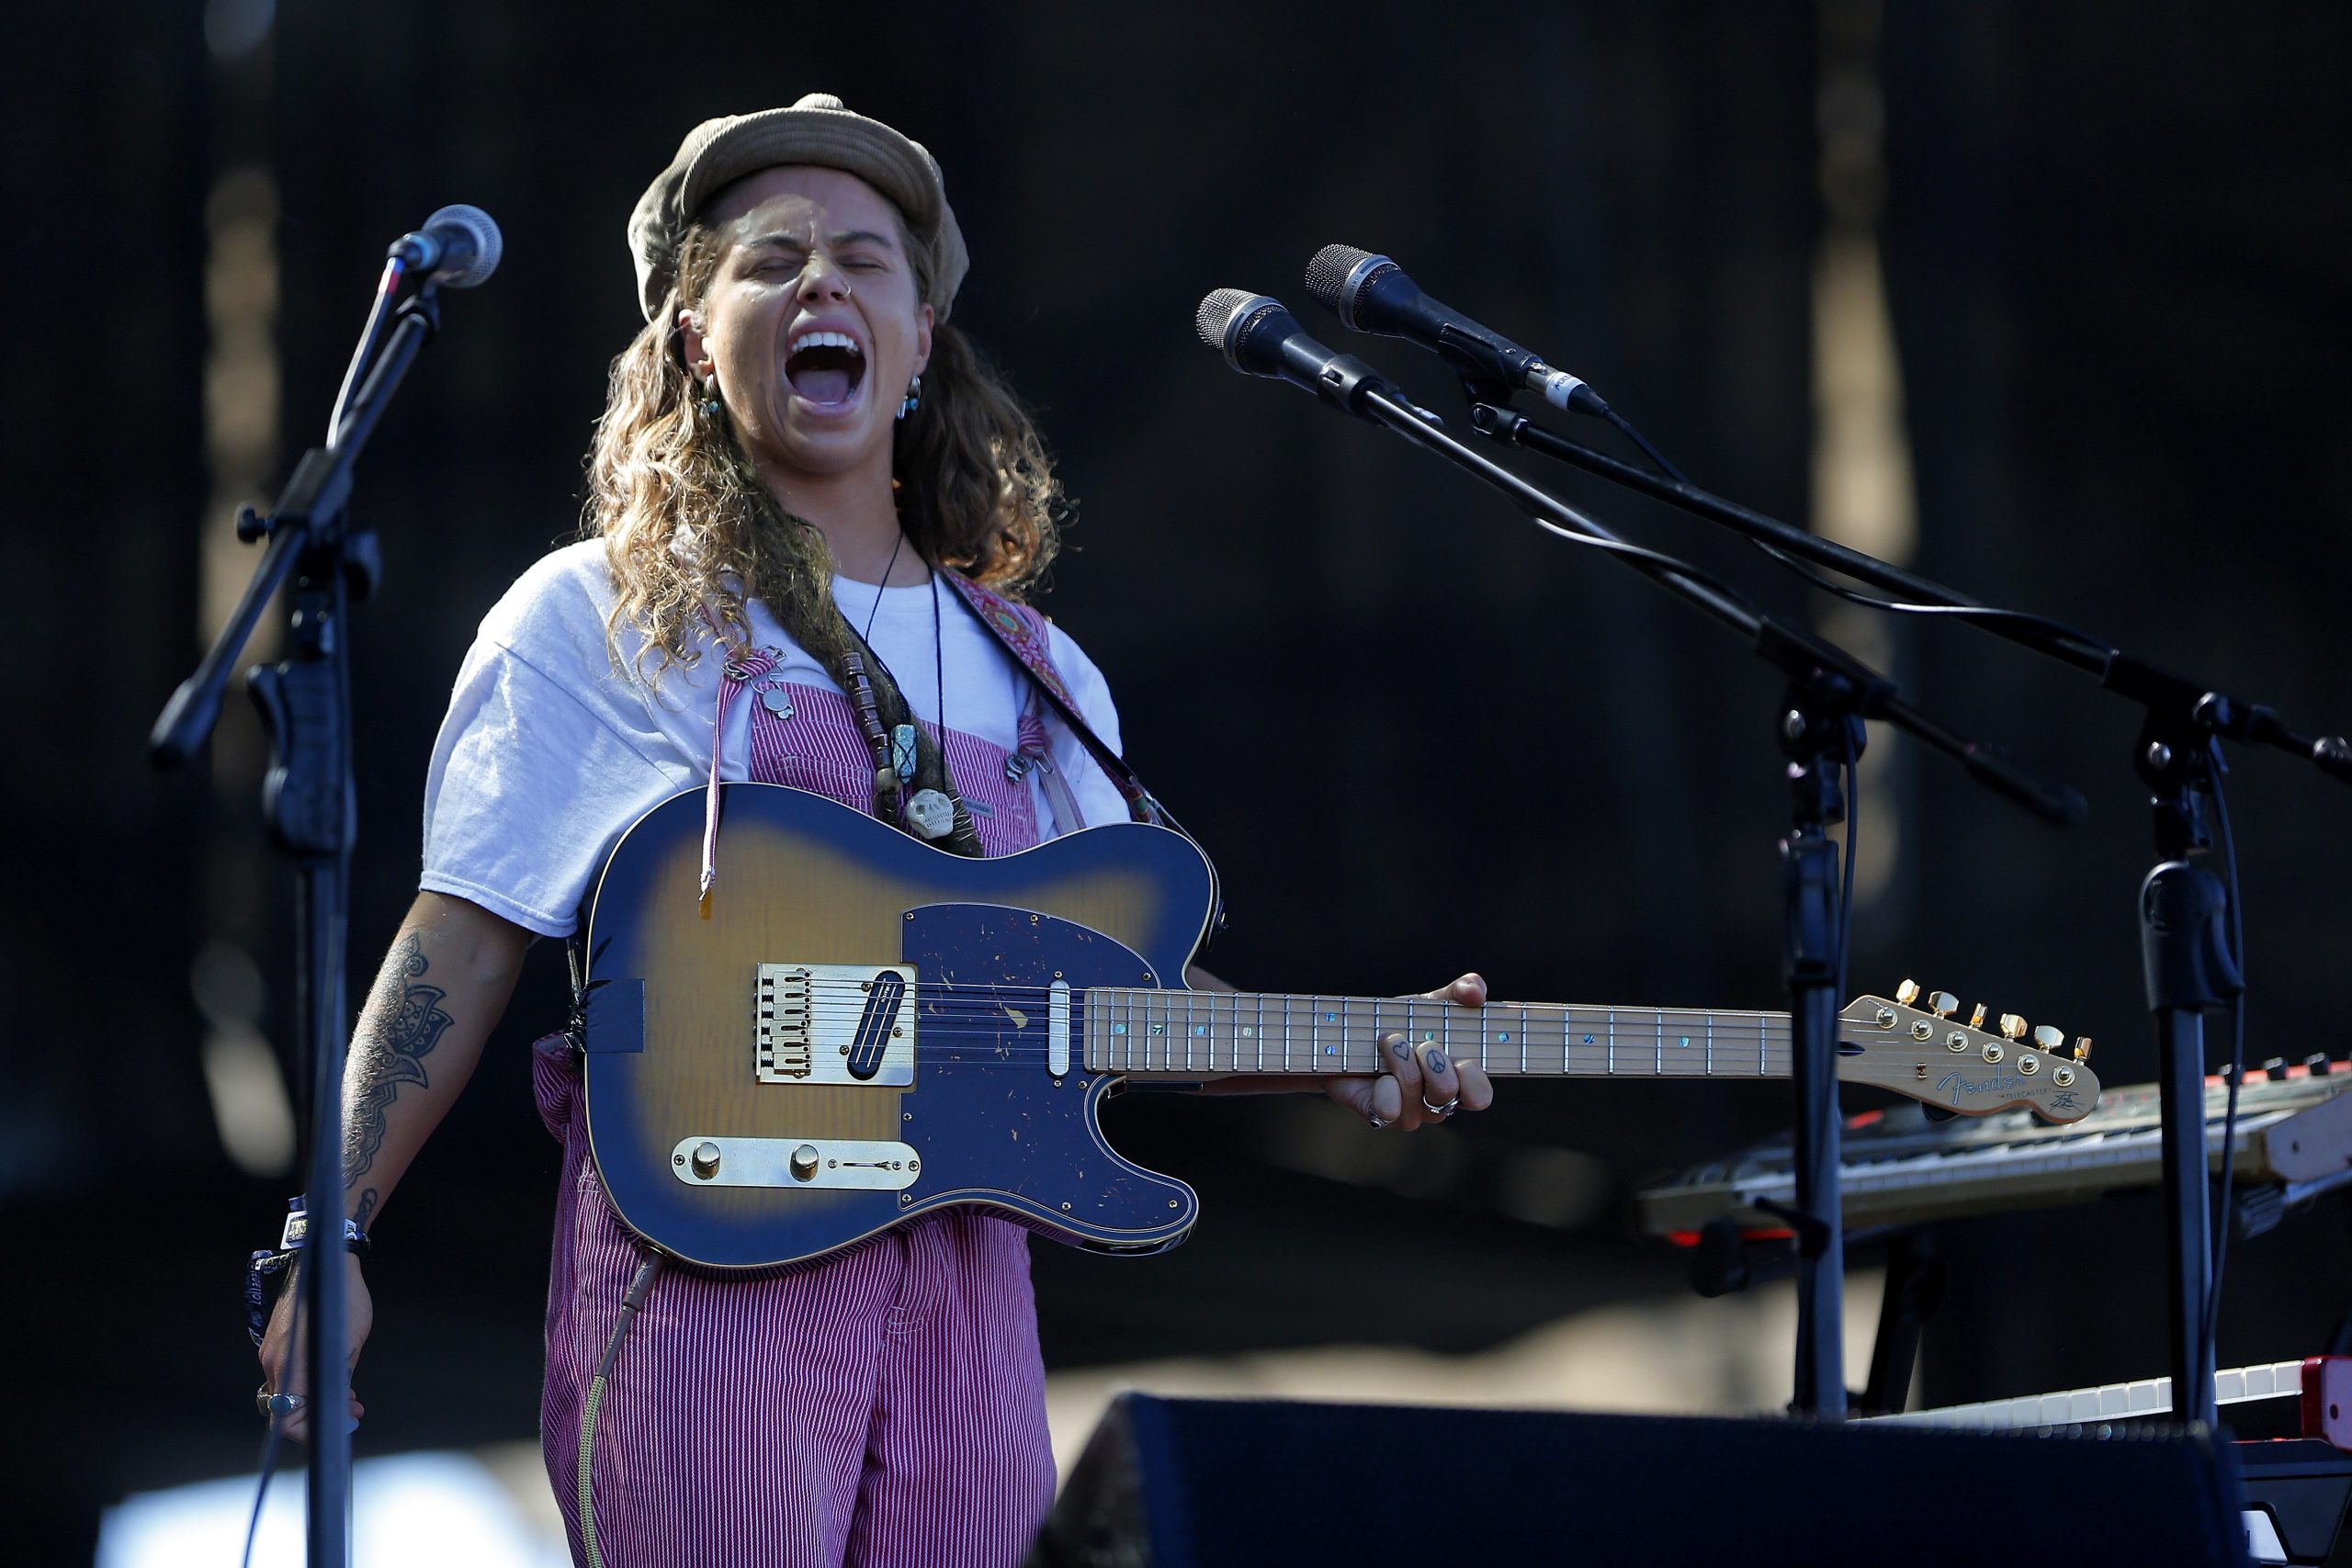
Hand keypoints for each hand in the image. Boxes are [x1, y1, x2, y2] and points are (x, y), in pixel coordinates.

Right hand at [256, 1250, 370, 1441]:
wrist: (329, 1263)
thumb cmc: (344, 1301)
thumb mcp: (350, 1346)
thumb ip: (339, 1381)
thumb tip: (340, 1407)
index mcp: (292, 1365)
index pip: (286, 1420)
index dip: (310, 1432)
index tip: (339, 1426)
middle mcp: (275, 1362)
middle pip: (287, 1410)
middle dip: (320, 1416)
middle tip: (353, 1411)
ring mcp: (272, 1352)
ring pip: (289, 1393)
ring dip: (316, 1400)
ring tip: (350, 1396)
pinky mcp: (276, 1343)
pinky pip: (288, 1375)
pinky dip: (308, 1383)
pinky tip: (334, 1377)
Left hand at [1324, 972, 1497, 1130]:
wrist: (1352, 1033)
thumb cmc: (1404, 1023)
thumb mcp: (1434, 1003)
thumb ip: (1461, 991)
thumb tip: (1476, 993)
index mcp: (1458, 1079)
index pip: (1480, 1097)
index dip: (1475, 1080)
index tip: (1462, 1058)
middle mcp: (1436, 1101)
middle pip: (1448, 1094)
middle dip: (1435, 1063)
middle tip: (1422, 1044)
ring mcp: (1408, 1112)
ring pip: (1415, 1096)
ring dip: (1402, 1059)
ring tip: (1390, 1040)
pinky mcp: (1378, 1113)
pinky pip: (1388, 1110)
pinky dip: (1384, 1086)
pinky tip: (1377, 1071)